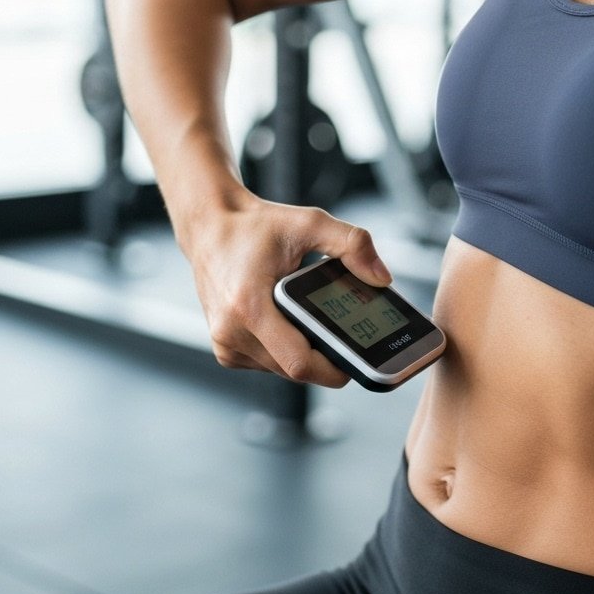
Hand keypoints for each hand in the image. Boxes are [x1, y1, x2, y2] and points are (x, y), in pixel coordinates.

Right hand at [179, 193, 392, 387]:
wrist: (211, 227)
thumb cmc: (254, 227)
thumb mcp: (310, 223)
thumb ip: (352, 244)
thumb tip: (382, 277)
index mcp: (249, 307)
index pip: (299, 362)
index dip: (334, 367)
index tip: (357, 356)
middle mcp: (231, 332)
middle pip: (296, 369)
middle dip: (325, 356)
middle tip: (343, 331)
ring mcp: (225, 344)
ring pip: (283, 369)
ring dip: (305, 353)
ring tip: (313, 320)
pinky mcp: (225, 350)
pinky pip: (269, 363)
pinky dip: (287, 350)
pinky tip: (290, 323)